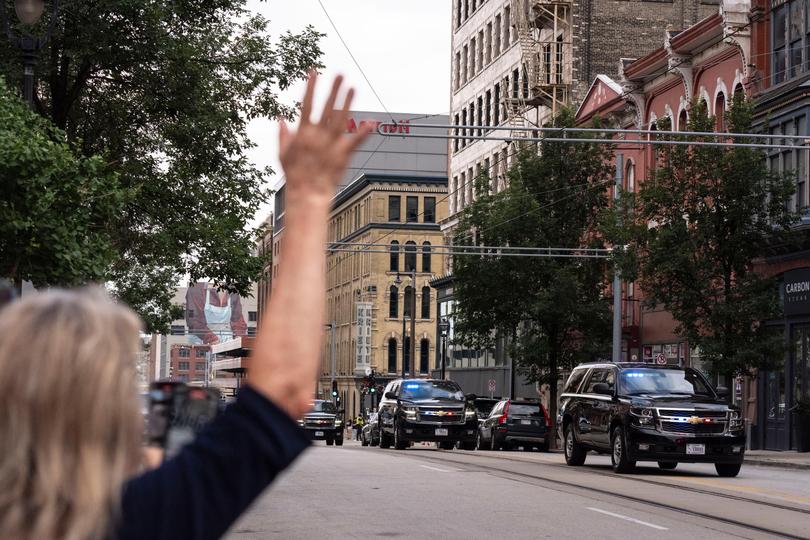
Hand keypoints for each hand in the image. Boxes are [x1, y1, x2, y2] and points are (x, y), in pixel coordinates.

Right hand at [278, 71, 371, 205]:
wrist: (307, 193)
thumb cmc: (294, 175)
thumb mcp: (282, 154)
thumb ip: (282, 135)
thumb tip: (280, 118)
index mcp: (303, 133)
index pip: (307, 104)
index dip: (311, 87)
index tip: (314, 72)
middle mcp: (318, 135)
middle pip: (327, 107)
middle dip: (333, 89)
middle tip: (340, 74)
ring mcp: (331, 144)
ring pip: (341, 119)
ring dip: (347, 102)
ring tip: (353, 88)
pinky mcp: (343, 154)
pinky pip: (355, 141)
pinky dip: (364, 132)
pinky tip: (373, 121)